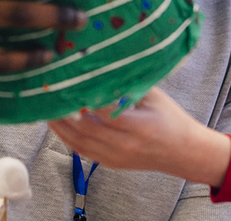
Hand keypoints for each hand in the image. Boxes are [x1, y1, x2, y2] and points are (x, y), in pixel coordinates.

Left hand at [49, 87, 230, 186]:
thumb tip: (106, 66)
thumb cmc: (171, 119)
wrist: (182, 152)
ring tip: (47, 109)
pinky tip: (59, 125)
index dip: (83, 98)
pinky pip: (82, 151)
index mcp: (138, 125)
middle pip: (84, 129)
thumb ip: (130, 85)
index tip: (69, 82)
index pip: (103, 111)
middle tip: (48, 94)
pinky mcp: (110, 163)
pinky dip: (67, 138)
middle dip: (63, 113)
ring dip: (60, 127)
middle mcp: (124, 144)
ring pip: (79, 143)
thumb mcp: (155, 96)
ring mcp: (115, 157)